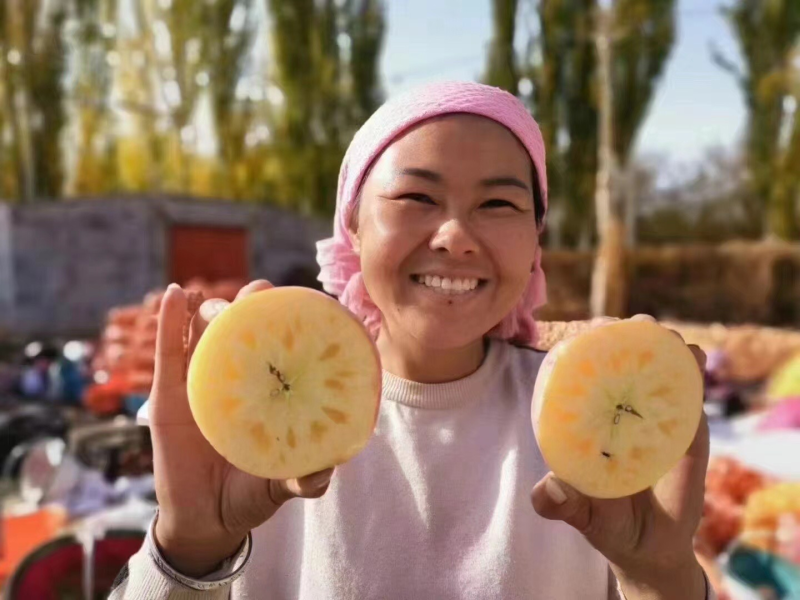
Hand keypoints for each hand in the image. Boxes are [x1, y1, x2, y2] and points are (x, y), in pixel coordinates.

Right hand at [150, 281, 334, 576]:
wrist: (205, 522)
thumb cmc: (250, 495)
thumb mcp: (281, 485)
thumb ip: (304, 479)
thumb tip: (327, 471)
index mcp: (265, 393)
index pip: (277, 346)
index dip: (286, 320)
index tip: (302, 302)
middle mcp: (235, 381)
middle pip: (240, 329)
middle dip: (250, 304)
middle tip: (260, 292)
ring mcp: (199, 385)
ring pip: (202, 333)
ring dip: (210, 307)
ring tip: (215, 295)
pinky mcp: (167, 398)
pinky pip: (168, 353)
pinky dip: (170, 321)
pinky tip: (176, 296)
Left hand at [531, 316, 709, 597]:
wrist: (650, 547)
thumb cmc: (605, 522)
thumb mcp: (579, 513)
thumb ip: (558, 504)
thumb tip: (549, 490)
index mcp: (586, 420)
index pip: (580, 372)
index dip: (584, 344)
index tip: (590, 328)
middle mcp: (618, 410)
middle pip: (619, 358)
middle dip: (624, 332)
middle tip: (635, 326)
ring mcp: (653, 415)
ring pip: (658, 368)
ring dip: (662, 343)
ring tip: (664, 334)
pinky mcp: (687, 428)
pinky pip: (691, 393)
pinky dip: (693, 370)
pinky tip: (694, 357)